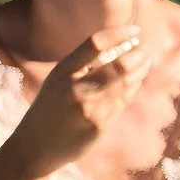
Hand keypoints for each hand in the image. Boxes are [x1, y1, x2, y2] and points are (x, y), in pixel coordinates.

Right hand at [0, 25, 154, 179]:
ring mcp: (89, 109)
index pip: (95, 44)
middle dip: (137, 54)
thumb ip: (83, 66)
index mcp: (63, 72)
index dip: (119, 34)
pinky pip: (121, 102)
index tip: (135, 31)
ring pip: (124, 84)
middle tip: (145, 48)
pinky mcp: (98, 126)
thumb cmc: (49, 108)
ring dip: (139, 70)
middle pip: (118, 65)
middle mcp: (76, 89)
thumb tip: (120, 48)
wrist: (34, 148)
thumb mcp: (57, 80)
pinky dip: (132, 88)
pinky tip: (136, 80)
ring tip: (146, 61)